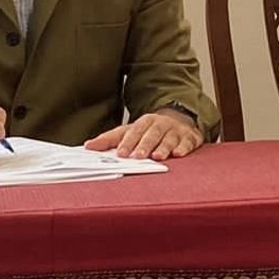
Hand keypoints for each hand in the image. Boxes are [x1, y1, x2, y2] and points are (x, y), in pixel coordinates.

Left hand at [84, 109, 201, 160]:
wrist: (178, 121)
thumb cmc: (149, 131)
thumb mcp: (129, 132)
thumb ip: (109, 139)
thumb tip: (88, 146)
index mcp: (144, 122)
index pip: (134, 132)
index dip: (127, 142)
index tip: (121, 154)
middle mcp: (160, 124)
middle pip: (151, 134)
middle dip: (144, 145)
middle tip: (137, 157)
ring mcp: (176, 130)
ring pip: (169, 138)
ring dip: (163, 147)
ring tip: (158, 157)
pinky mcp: (190, 137)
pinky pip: (188, 141)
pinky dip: (184, 147)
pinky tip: (179, 154)